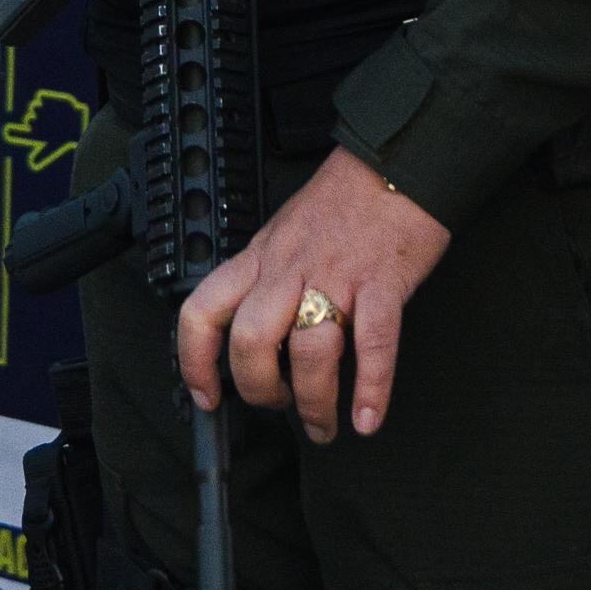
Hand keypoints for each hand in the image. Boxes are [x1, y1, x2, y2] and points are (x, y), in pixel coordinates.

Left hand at [175, 147, 452, 442]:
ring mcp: (337, 277)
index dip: (195, 362)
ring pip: (309, 351)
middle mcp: (289, 270)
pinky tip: (366, 417)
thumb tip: (257, 338)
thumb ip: (266, 280)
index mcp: (260, 258)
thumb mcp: (282, 233)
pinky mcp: (383, 283)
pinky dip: (371, 390)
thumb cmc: (342, 202)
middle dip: (260, 391)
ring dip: (315, 402)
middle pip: (251, 341)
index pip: (203, 310)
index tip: (207, 397)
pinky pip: (374, 345)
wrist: (395, 165)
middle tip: (279, 407)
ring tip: (325, 424)